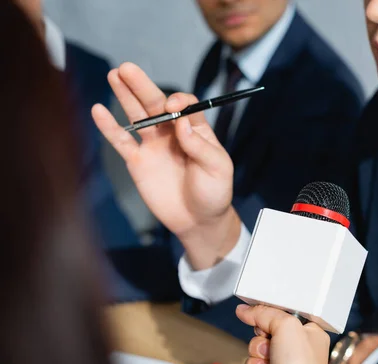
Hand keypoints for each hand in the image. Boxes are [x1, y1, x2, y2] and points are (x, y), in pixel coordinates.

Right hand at [92, 63, 239, 268]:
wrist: (198, 221)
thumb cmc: (214, 193)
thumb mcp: (218, 168)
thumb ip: (201, 146)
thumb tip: (181, 122)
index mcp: (195, 130)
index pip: (184, 105)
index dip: (177, 102)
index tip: (172, 107)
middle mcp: (173, 133)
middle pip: (155, 103)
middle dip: (142, 85)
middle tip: (126, 68)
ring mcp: (154, 146)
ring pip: (137, 116)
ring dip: (125, 96)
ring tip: (114, 75)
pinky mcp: (138, 162)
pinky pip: (122, 141)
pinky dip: (110, 127)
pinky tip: (98, 111)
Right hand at [236, 305, 329, 363]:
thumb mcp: (286, 327)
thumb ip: (265, 313)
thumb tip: (246, 310)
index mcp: (310, 333)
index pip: (281, 316)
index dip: (269, 319)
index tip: (264, 323)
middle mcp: (299, 350)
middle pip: (263, 335)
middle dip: (261, 345)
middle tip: (272, 351)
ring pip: (255, 356)